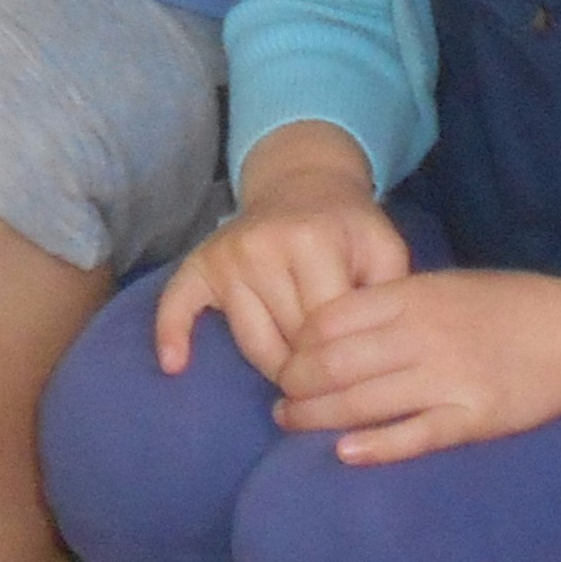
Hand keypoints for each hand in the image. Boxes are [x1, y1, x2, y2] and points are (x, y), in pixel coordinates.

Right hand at [152, 188, 414, 386]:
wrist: (303, 182)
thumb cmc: (348, 227)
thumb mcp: (384, 250)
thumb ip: (388, 297)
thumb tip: (373, 354)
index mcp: (314, 243)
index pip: (325, 330)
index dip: (342, 360)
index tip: (354, 375)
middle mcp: (263, 248)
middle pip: (289, 341)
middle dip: (312, 368)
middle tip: (329, 378)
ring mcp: (227, 256)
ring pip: (250, 341)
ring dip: (273, 367)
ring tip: (294, 378)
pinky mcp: (200, 262)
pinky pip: (177, 303)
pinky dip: (172, 334)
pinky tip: (174, 364)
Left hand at [268, 266, 560, 463]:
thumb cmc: (500, 307)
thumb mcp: (440, 285)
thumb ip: (388, 302)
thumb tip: (325, 327)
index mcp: (412, 295)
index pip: (330, 320)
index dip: (297, 343)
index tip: (285, 358)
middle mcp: (423, 334)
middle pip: (336, 364)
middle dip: (296, 385)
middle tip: (280, 399)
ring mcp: (447, 377)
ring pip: (364, 402)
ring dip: (318, 418)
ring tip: (292, 423)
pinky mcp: (472, 417)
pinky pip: (414, 435)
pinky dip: (375, 446)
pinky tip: (344, 453)